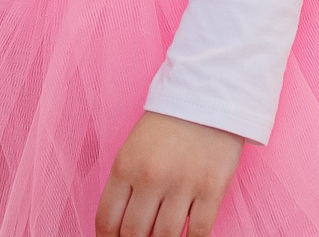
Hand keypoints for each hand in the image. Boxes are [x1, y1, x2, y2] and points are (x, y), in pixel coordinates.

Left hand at [97, 111, 242, 236]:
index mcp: (125, 166)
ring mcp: (182, 184)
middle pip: (134, 234)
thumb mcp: (134, 148)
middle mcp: (151, 177)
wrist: (207, 95)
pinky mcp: (211, 189)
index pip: (107, 219)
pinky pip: (198, 233)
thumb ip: (126, 185)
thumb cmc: (168, 125)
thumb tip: (123, 227)